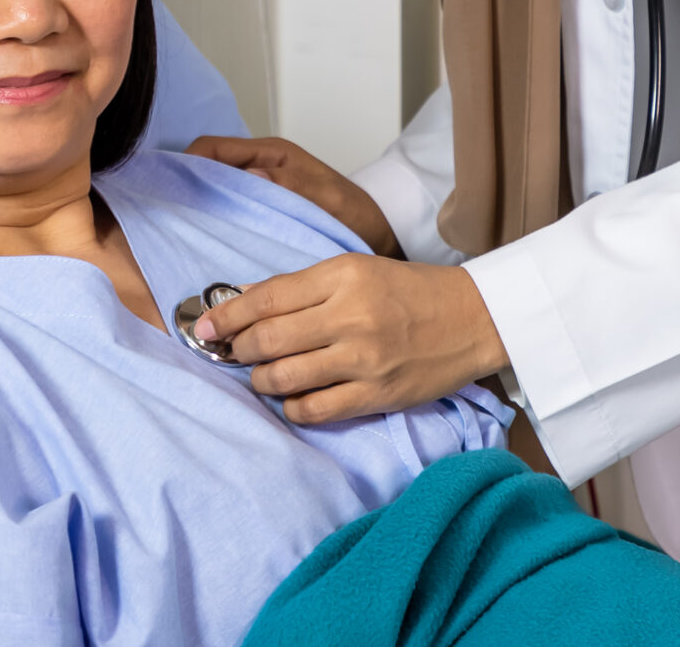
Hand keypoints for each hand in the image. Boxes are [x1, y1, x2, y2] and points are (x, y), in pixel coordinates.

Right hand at [186, 135, 402, 258]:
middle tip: (167, 218)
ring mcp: (260, 192)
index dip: (186, 162)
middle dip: (185, 188)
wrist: (378, 232)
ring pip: (215, 193)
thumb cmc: (356, 210)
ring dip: (199, 209)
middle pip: (207, 170)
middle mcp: (259, 169)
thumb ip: (294, 185)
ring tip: (180, 236)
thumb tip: (253, 177)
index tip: (168, 187)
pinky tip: (208, 248)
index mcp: (270, 155)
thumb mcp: (328, 198)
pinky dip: (216, 225)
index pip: (213, 148)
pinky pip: (230, 213)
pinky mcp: (262, 213)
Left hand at [190, 254, 506, 424]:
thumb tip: (245, 301)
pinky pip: (315, 410)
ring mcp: (364, 358)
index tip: (205, 326)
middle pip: (268, 340)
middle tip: (232, 353)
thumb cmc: (411, 291)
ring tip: (262, 376)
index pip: (267, 297)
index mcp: (343, 276)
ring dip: (261, 381)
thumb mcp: (356, 270)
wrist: (473, 318)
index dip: (227, 315)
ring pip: (285, 377)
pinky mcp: (377, 394)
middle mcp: (351, 316)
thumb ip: (303, 287)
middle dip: (239, 350)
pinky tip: (293, 399)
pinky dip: (293, 407)